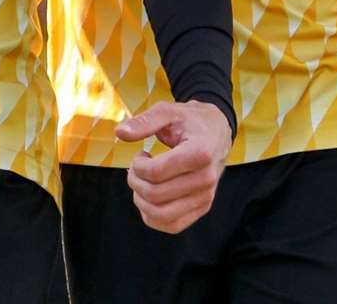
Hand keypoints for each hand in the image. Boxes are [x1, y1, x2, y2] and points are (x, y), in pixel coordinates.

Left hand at [115, 100, 231, 233]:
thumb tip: (120, 133)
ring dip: (141, 200)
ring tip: (143, 182)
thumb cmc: (190, 121)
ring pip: (161, 215)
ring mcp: (206, 196)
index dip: (137, 166)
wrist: (216, 132)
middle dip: (135, 181)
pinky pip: (172, 226)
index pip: (156, 173)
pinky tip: (151, 196)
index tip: (140, 154)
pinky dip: (152, 216)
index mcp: (200, 153)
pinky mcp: (203, 207)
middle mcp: (206, 178)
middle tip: (136, 167)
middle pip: (155, 194)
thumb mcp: (168, 111)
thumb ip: (144, 121)